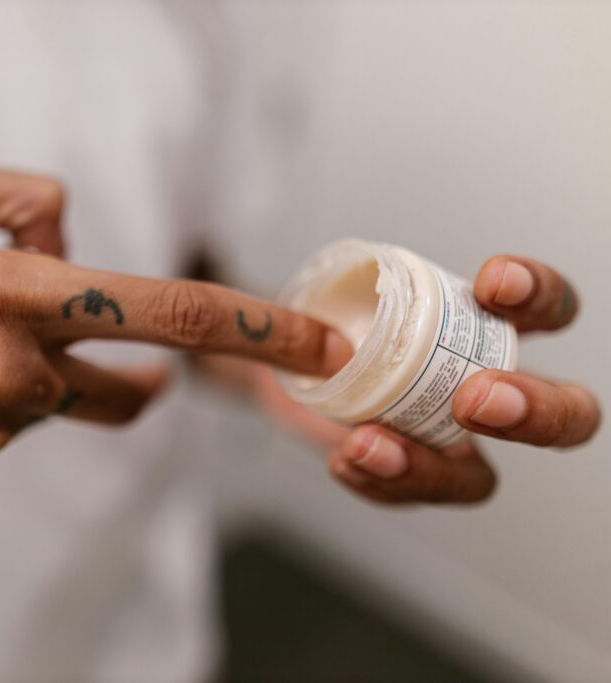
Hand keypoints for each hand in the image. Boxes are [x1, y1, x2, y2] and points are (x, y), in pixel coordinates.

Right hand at [0, 156, 352, 479]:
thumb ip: (25, 201)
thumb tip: (73, 251)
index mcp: (9, 291)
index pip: (161, 309)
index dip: (251, 328)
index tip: (318, 349)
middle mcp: (7, 368)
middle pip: (127, 379)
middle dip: (135, 372)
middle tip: (112, 360)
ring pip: (58, 395)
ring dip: (30, 369)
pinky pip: (13, 424)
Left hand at [254, 256, 599, 504]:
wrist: (278, 369)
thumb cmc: (319, 326)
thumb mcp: (307, 307)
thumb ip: (301, 324)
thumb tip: (325, 349)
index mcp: (480, 326)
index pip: (546, 308)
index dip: (538, 295)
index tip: (493, 283)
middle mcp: (481, 385)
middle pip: (565, 413)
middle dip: (536, 410)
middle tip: (475, 399)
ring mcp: (447, 439)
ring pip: (478, 477)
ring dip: (430, 469)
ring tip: (368, 443)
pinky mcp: (409, 474)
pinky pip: (410, 493)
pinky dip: (380, 482)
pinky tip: (347, 460)